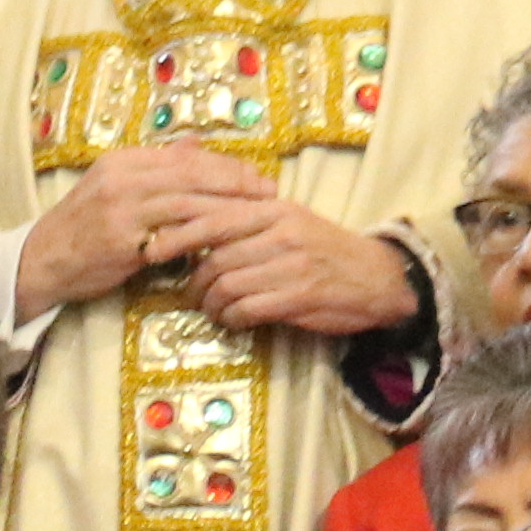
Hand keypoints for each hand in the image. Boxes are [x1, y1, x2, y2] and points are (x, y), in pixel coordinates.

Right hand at [13, 139, 284, 319]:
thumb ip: (157, 167)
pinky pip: (173, 235)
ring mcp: (121, 208)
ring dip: (227, 207)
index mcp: (124, 161)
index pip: (185, 156)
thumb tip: (196, 144)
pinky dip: (203, 235)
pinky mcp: (123, 240)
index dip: (225, 164)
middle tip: (268, 190)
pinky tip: (226, 240)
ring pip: (187, 201)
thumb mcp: (116, 186)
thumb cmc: (84, 227)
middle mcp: (123, 177)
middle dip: (235, 181)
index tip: (256, 175)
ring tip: (258, 213)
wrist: (43, 261)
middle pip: (192, 173)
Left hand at [183, 196, 425, 338]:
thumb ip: (249, 221)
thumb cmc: (327, 250)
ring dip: (212, 304)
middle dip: (194, 280)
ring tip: (211, 310)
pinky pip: (248, 308)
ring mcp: (290, 265)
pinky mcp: (298, 296)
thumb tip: (199, 228)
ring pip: (228, 284)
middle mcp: (280, 233)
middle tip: (188, 294)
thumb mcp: (291, 222)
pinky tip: (234, 321)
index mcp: (274, 210)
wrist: (378, 277)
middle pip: (216, 256)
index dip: (178, 234)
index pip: (214, 217)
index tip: (152, 248)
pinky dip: (233, 318)